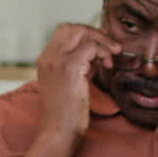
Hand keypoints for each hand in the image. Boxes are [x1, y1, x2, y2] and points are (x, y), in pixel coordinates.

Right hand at [35, 23, 120, 142]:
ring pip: (83, 33)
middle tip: (110, 48)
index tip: (100, 47)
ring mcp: (57, 60)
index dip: (85, 34)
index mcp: (45, 59)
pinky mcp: (70, 67)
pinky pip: (92, 47)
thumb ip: (81, 64)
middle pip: (73, 27)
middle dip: (95, 33)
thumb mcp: (71, 81)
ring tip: (112, 57)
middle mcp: (48, 56)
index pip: (65, 31)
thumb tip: (98, 52)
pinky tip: (108, 65)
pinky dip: (104, 52)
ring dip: (102, 41)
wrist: (59, 130)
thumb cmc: (67, 111)